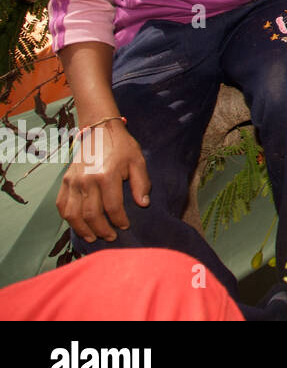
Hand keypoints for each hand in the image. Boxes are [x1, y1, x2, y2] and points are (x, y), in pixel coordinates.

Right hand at [56, 120, 150, 242]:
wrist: (99, 129)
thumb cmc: (121, 146)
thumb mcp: (138, 161)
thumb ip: (141, 183)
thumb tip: (143, 204)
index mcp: (107, 176)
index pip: (113, 207)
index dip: (119, 220)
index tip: (125, 226)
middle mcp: (87, 180)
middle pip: (91, 215)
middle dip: (102, 230)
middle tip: (111, 236)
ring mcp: (73, 181)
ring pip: (73, 214)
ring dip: (83, 229)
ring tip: (93, 237)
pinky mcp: (65, 180)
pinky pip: (62, 205)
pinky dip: (68, 218)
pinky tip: (78, 225)